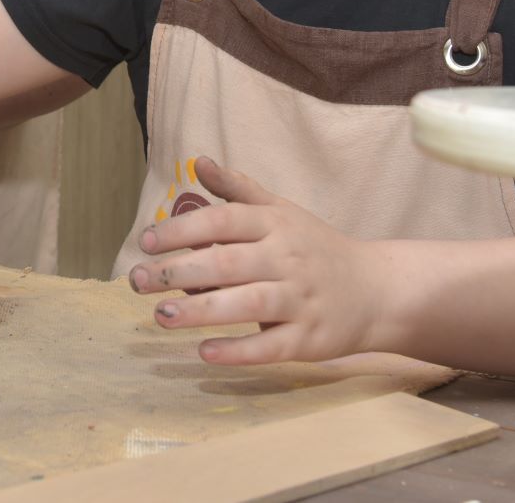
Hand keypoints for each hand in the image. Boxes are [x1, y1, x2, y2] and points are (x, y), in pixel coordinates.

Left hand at [129, 157, 391, 365]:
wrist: (378, 290)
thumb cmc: (315, 247)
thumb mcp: (281, 211)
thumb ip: (238, 190)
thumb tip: (198, 162)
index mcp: (275, 224)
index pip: (223, 221)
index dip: (182, 230)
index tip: (146, 242)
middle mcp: (287, 258)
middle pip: (228, 263)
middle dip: (178, 271)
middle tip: (136, 281)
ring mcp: (301, 299)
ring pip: (247, 304)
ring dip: (201, 311)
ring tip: (160, 316)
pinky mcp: (310, 338)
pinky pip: (272, 346)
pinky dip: (239, 349)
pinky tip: (204, 352)